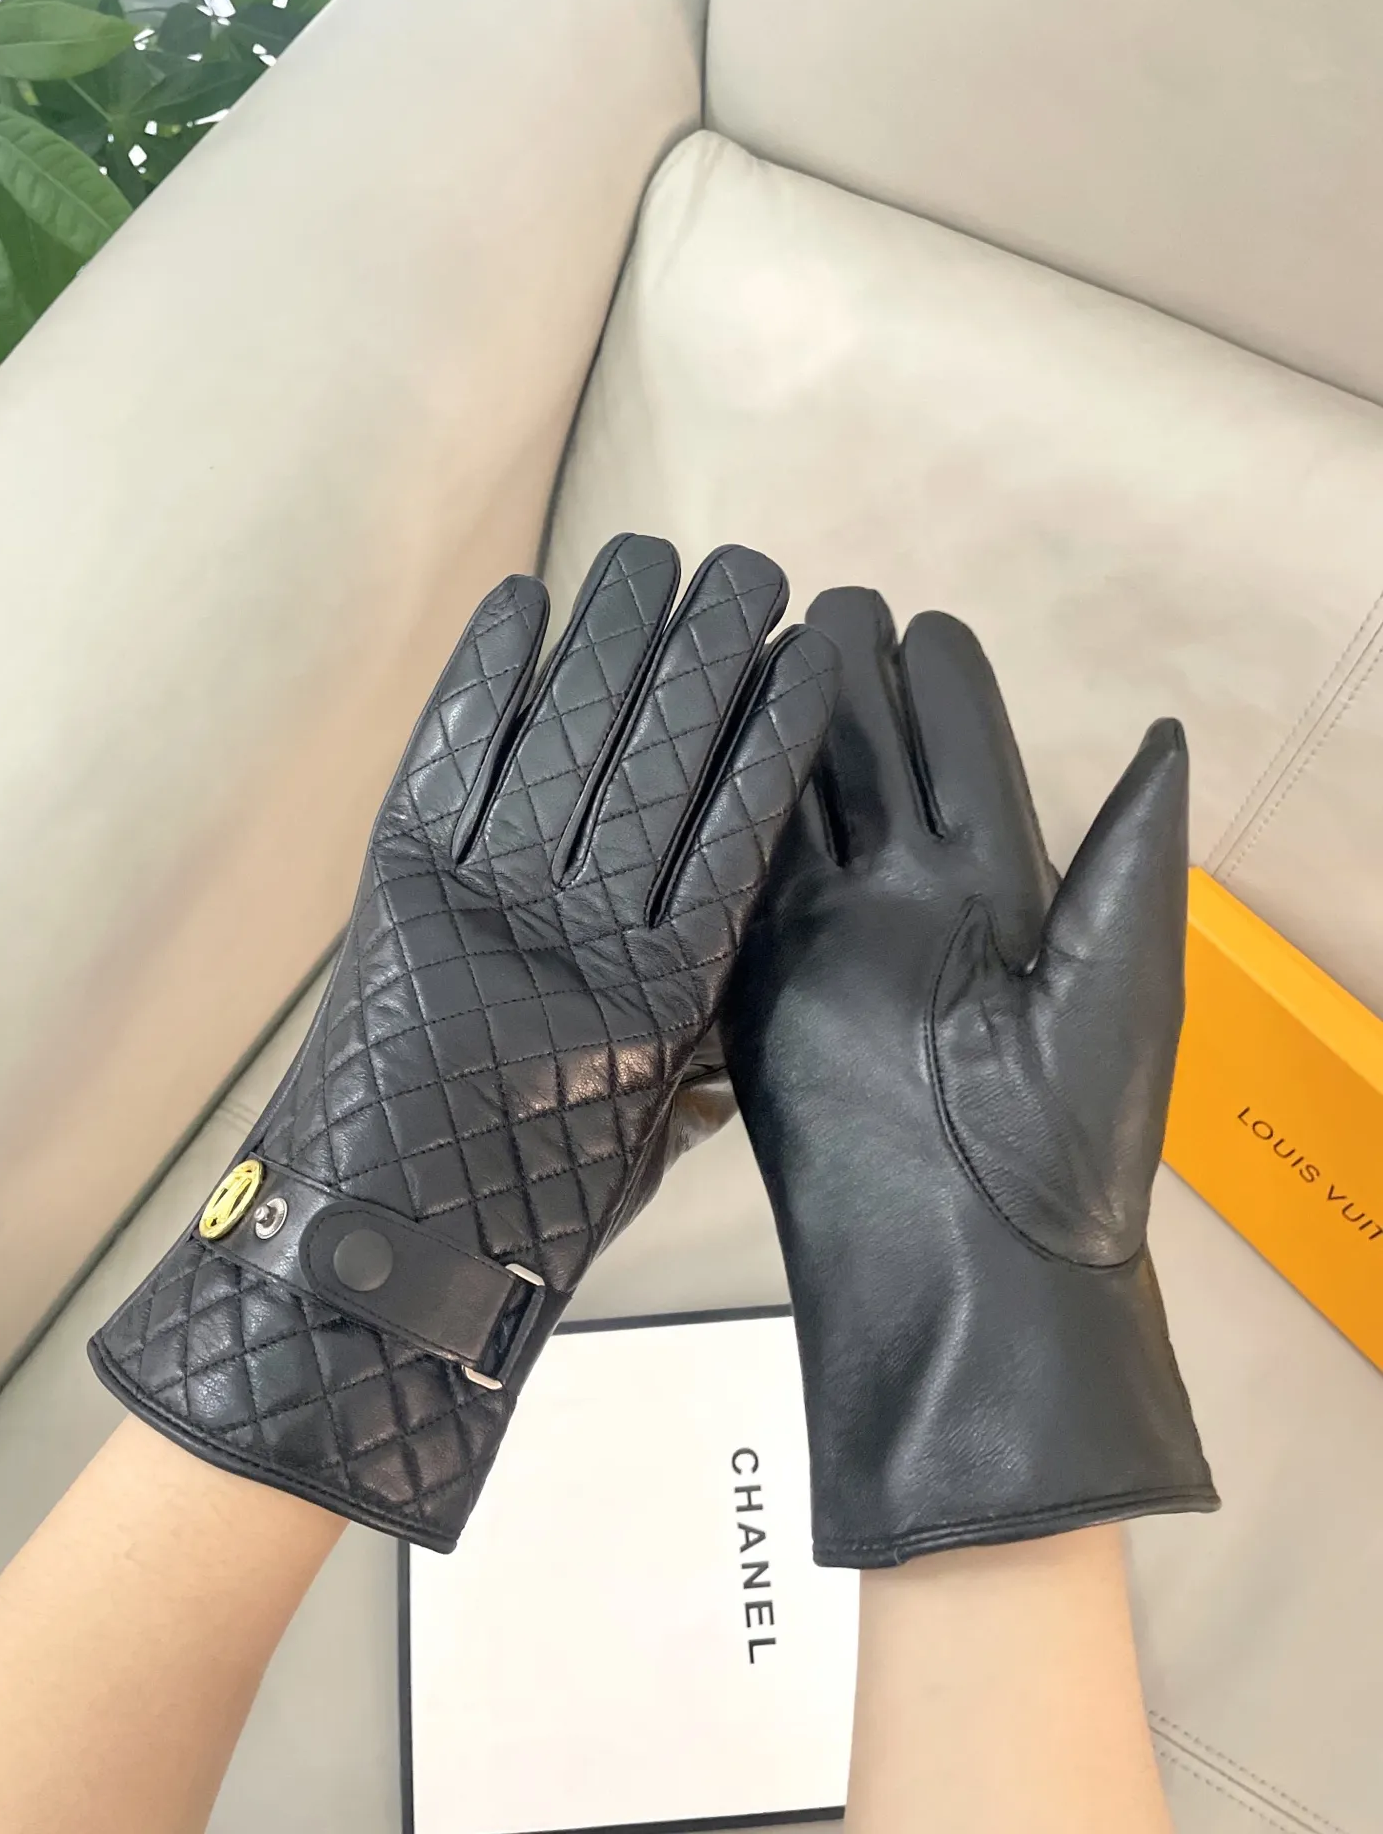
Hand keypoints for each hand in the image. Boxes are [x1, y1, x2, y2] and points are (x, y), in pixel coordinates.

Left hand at [91, 536, 837, 1548]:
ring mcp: (485, 893)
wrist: (376, 1250)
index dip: (775, 729)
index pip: (739, 826)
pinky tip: (525, 601)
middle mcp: (582, 924)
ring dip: (613, 638)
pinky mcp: (397, 880)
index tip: (812, 652)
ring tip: (654, 555)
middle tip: (750, 567)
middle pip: (660, 758)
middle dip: (709, 652)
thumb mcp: (647, 1128)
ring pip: (569, 738)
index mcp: (664, 992)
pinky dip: (488, 678)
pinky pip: (452, 759)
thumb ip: (698, 1029)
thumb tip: (734, 938)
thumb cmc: (530, 1208)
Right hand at [722, 590, 1215, 1566]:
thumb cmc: (1067, 1133)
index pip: (968, 760)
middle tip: (825, 605)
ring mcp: (829, 940)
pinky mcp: (760, 981)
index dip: (946, 691)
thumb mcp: (1117, 978)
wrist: (972, 1262)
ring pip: (801, 805)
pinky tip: (703, 741)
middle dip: (853, 686)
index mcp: (1003, 895)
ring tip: (760, 641)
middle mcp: (912, 904)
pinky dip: (722, 810)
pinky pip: (738, 880)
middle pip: (876, 766)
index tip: (921, 621)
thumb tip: (1164, 730)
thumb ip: (1126, 851)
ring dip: (783, 728)